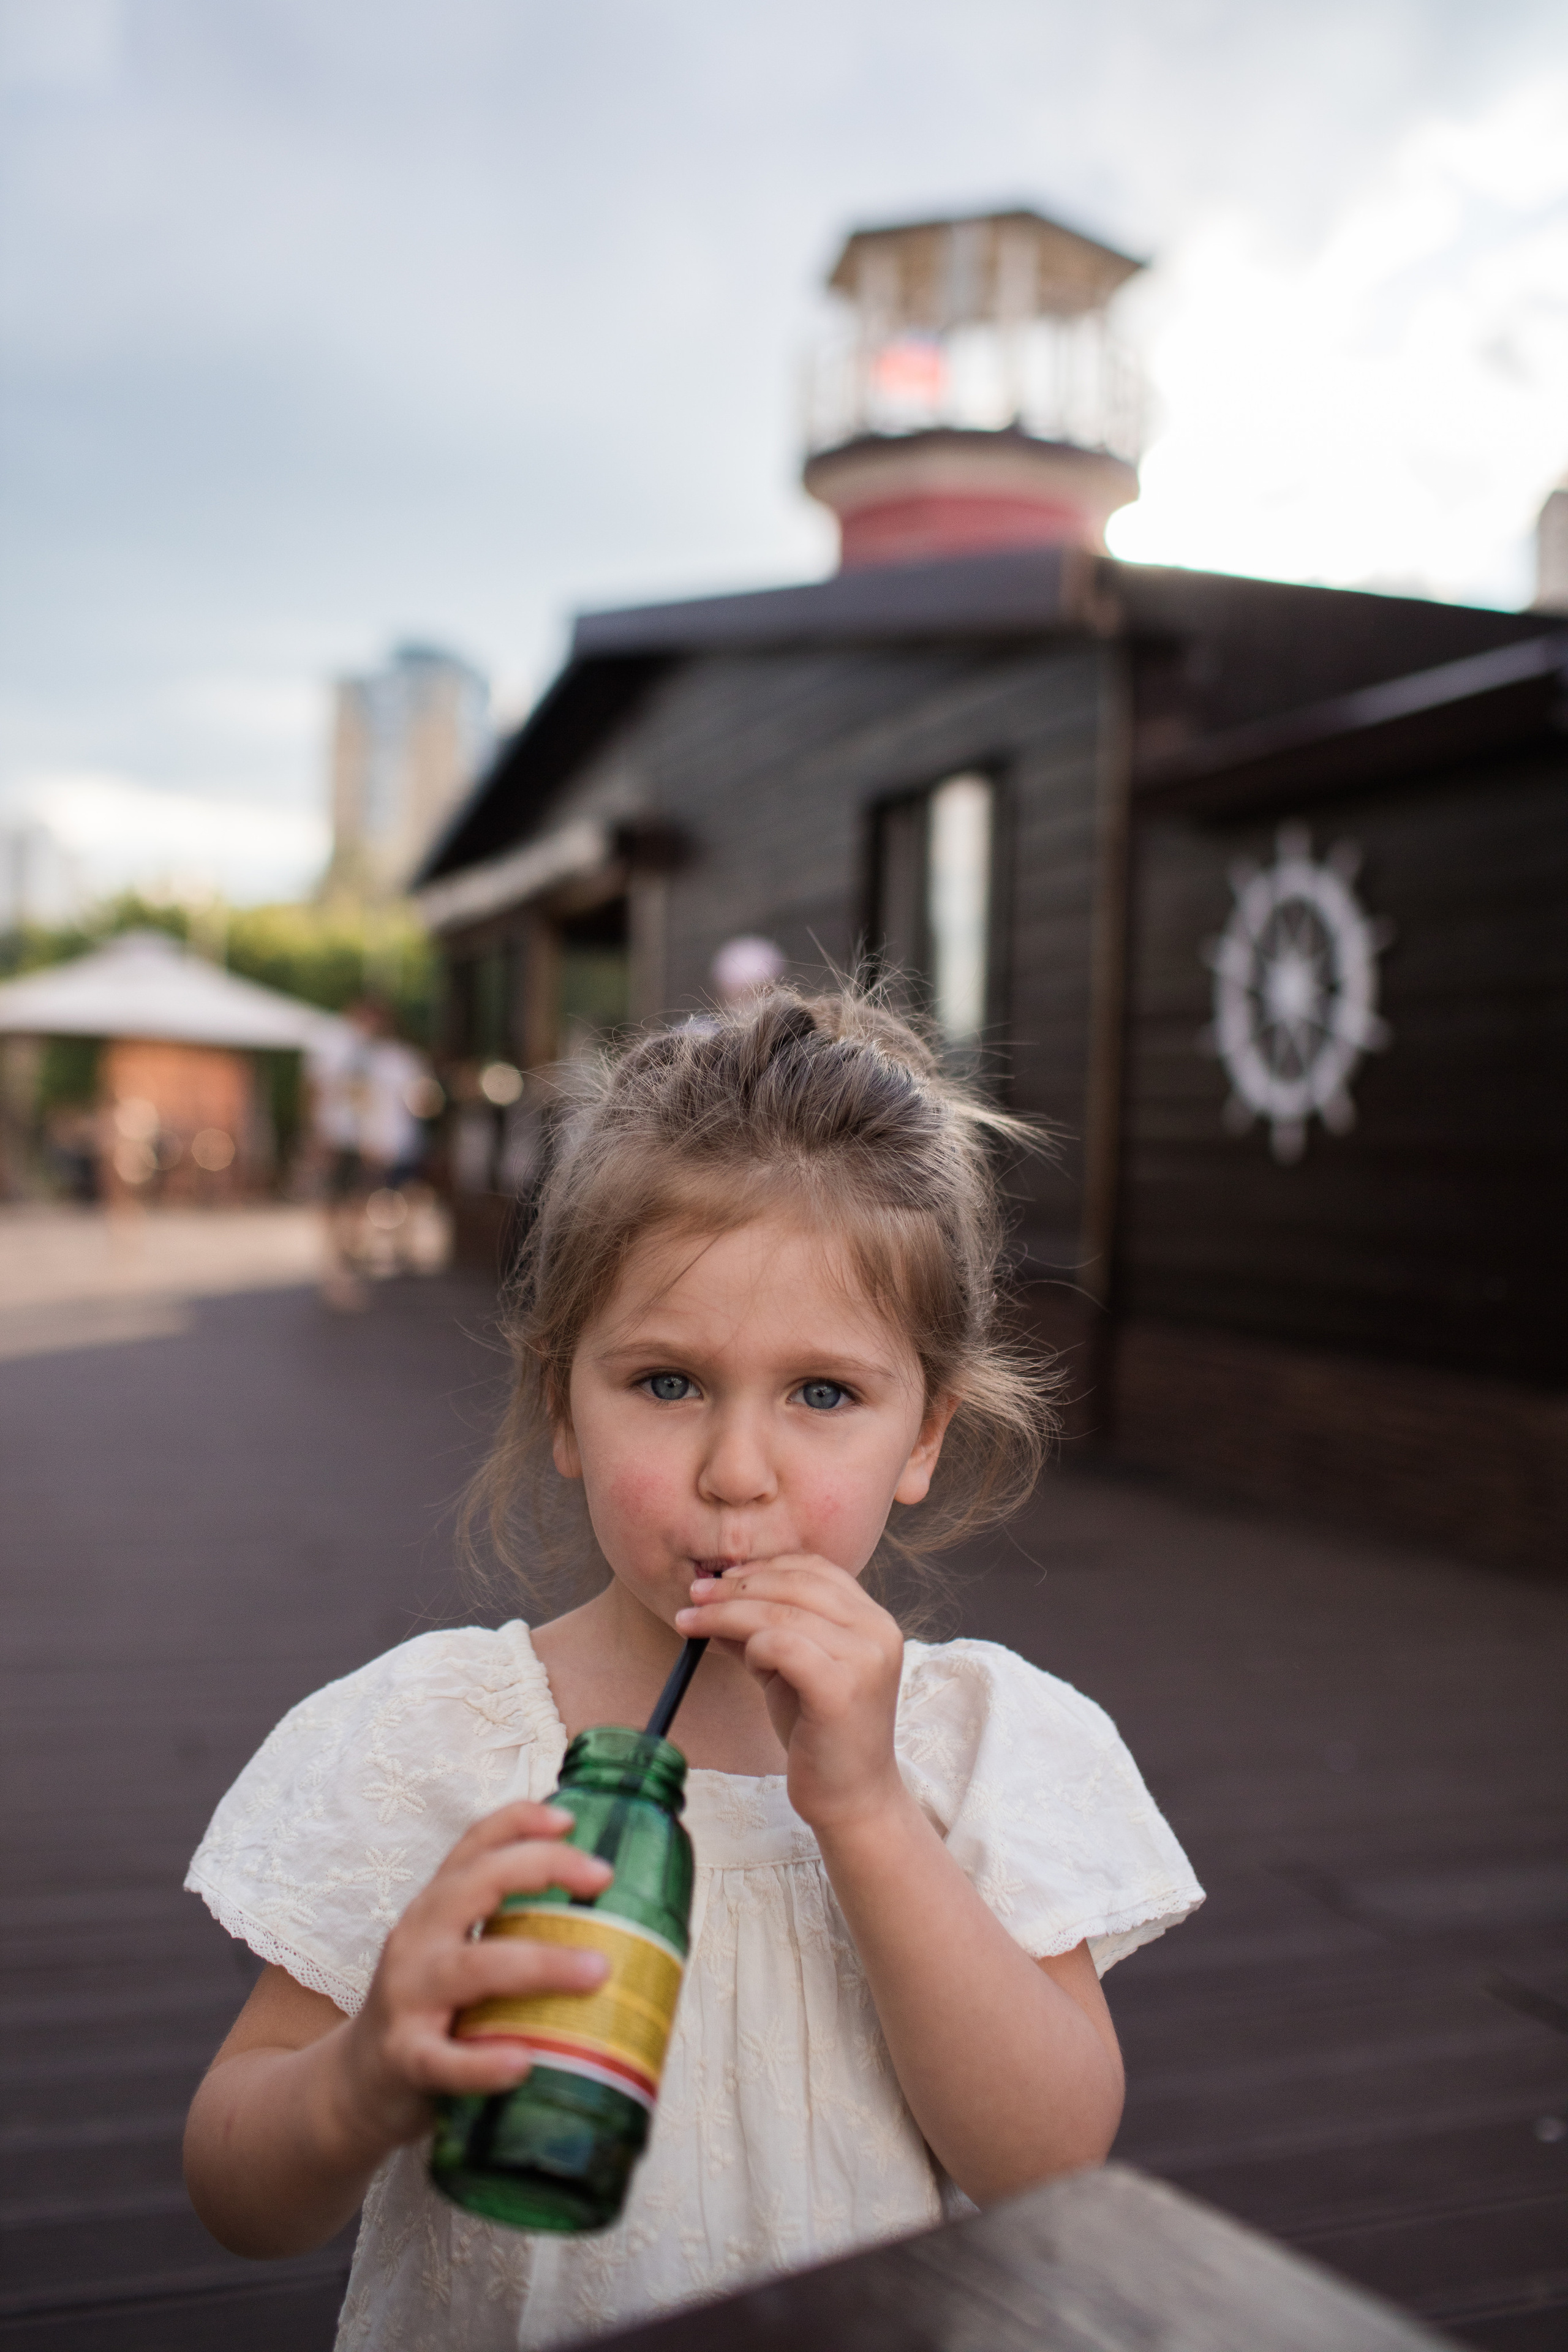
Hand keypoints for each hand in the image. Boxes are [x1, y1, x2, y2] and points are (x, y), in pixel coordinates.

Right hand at [329, 1800, 613, 2159]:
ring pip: (472, 1967)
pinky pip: (444, 2060)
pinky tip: (522, 2064)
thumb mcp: (457, 1955)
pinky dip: (484, 2063)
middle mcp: (418, 1938)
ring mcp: (407, 1996)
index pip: (472, 1844)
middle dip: (542, 1868)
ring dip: (539, 1964)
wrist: (356, 2086)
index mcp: (436, 1908)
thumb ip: (510, 1935)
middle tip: (603, 1878)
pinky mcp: (403, 2058)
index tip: (570, 1819)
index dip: (519, 1820)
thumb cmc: (431, 2012)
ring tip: (596, 1972)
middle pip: (476, 1883)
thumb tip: (613, 1927)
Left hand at [676, 1557, 906, 1832]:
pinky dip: (752, 1646)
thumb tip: (710, 1598)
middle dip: (735, 1586)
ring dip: (727, 1613)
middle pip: (794, 1583)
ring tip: (691, 1621)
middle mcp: (877, 1631)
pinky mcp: (841, 1690)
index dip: (763, 1566)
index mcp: (872, 1619)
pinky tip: (743, 1661)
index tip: (721, 1579)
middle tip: (694, 1594)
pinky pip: (782, 1646)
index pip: (815, 1568)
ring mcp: (864, 1659)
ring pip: (781, 1612)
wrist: (851, 1799)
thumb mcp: (790, 1670)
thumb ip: (763, 1631)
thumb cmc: (819, 1733)